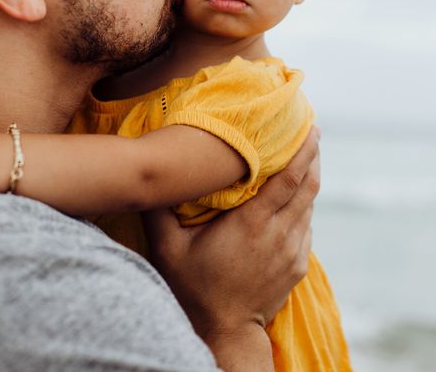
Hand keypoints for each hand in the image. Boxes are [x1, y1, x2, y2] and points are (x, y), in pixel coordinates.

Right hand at [143, 126, 319, 368]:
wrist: (224, 333)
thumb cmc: (194, 288)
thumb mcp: (168, 248)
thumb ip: (158, 210)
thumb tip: (150, 176)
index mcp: (253, 224)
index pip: (289, 179)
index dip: (303, 151)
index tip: (311, 129)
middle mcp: (279, 235)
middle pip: (307, 186)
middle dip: (312, 156)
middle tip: (311, 132)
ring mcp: (293, 251)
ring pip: (309, 205)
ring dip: (310, 178)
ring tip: (306, 156)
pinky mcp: (298, 265)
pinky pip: (307, 225)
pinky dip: (304, 205)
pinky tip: (295, 195)